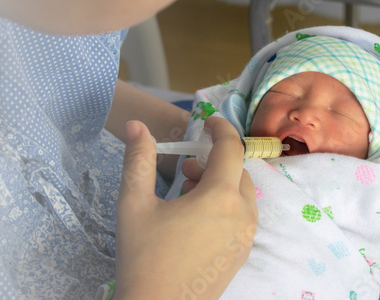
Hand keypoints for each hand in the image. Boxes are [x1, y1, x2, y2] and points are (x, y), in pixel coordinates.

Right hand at [115, 118, 256, 299]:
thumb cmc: (143, 257)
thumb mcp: (134, 204)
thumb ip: (138, 160)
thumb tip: (135, 125)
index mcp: (220, 198)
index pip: (231, 149)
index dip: (221, 128)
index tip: (208, 121)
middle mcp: (242, 215)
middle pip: (237, 171)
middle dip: (213, 161)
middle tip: (185, 170)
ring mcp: (245, 238)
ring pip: (240, 194)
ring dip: (218, 183)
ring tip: (187, 194)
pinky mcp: (241, 254)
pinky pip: (241, 216)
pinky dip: (224, 204)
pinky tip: (196, 219)